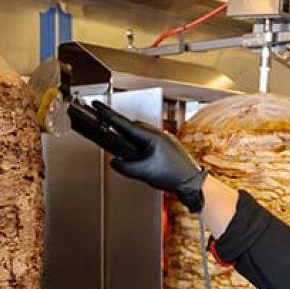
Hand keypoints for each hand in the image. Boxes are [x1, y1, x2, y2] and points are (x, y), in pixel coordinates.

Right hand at [91, 102, 206, 212]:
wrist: (191, 182)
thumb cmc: (174, 175)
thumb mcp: (144, 172)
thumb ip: (125, 167)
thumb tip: (115, 163)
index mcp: (151, 136)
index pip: (124, 124)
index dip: (108, 115)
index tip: (98, 106)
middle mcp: (157, 134)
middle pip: (132, 127)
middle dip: (118, 126)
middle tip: (105, 124)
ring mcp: (162, 139)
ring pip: (140, 134)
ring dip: (129, 137)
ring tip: (120, 142)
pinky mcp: (165, 146)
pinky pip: (147, 140)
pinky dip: (138, 144)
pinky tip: (137, 153)